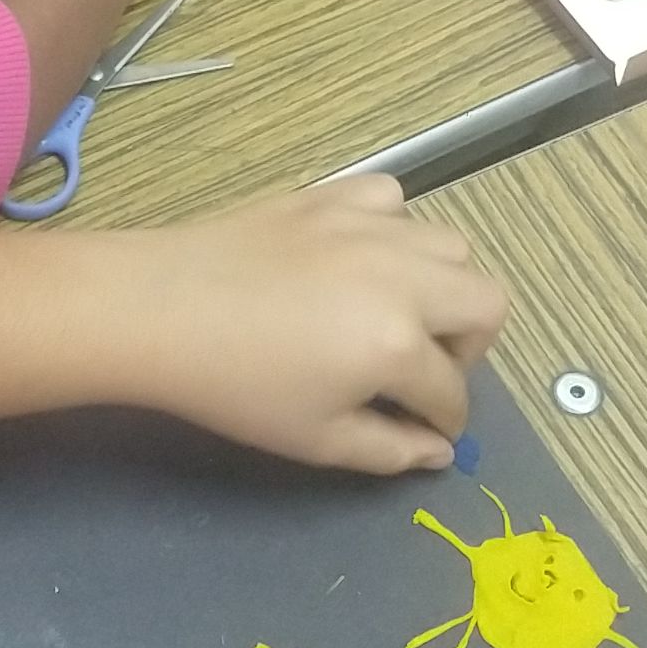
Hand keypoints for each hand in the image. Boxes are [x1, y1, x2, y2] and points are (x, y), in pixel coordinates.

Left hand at [111, 174, 507, 472]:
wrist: (159, 309)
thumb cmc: (234, 386)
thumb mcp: (315, 439)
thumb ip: (390, 450)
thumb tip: (438, 452)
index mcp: (398, 344)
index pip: (452, 391)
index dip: (444, 421)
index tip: (425, 429)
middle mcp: (402, 277)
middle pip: (487, 303)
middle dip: (469, 347)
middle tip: (423, 368)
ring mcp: (370, 227)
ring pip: (451, 245)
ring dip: (440, 285)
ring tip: (397, 312)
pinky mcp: (334, 196)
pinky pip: (394, 198)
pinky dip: (393, 228)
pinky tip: (359, 258)